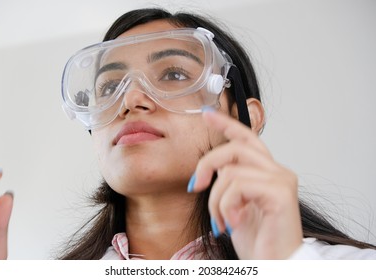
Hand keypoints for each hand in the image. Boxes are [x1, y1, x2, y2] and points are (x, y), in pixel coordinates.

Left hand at [190, 110, 301, 258]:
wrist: (274, 265)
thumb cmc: (257, 241)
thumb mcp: (235, 206)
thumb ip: (230, 184)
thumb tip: (213, 170)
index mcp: (266, 173)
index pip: (247, 139)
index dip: (226, 124)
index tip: (207, 114)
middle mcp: (278, 172)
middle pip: (234, 148)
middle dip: (207, 164)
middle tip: (196, 187)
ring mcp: (281, 180)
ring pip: (231, 170)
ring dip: (216, 200)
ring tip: (222, 222)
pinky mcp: (281, 193)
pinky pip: (238, 185)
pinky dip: (226, 206)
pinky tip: (233, 224)